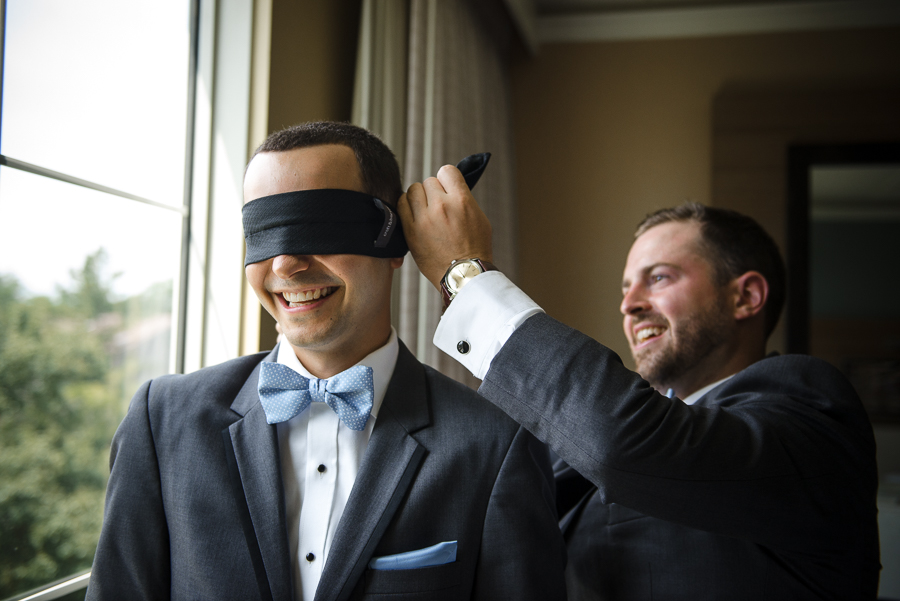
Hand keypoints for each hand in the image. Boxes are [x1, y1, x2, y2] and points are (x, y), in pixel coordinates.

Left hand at [398, 164, 493, 289]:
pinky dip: (406, 206)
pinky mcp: (411, 231)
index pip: (446, 171)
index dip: (447, 179)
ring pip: (413, 190)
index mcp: (461, 201)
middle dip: (434, 192)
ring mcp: (424, 219)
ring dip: (419, 197)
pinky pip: (400, 205)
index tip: (447, 189)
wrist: (463, 274)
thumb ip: (464, 199)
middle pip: (429, 181)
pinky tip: (414, 215)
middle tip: (439, 206)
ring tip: (426, 210)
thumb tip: (450, 188)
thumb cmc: (475, 248)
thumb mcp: (479, 218)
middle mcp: (442, 206)